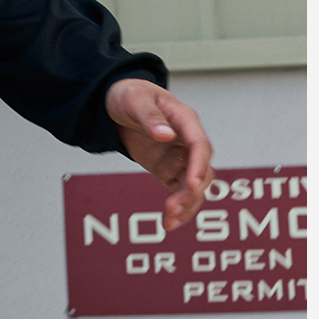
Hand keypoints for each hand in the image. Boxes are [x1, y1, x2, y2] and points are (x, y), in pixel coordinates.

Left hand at [106, 79, 215, 231]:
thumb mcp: (135, 100)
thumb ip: (150, 118)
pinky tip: (168, 223)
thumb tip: (166, 135)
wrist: (116, 101)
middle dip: (191, 191)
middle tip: (172, 208)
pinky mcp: (168, 169)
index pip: (200, 145)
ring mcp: (180, 157)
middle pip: (202, 170)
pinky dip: (177, 207)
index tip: (192, 184)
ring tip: (169, 222)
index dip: (198, 165)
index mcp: (185, 120)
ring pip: (194, 186)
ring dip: (186, 205)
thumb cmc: (130, 94)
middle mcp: (187, 141)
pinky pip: (179, 191)